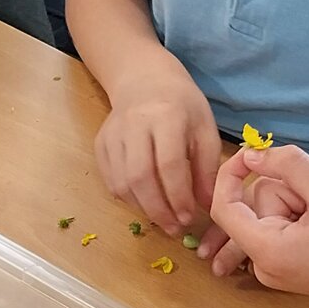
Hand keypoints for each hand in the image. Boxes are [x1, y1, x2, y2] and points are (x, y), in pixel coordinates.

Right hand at [92, 71, 220, 233]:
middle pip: (140, 176)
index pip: (169, 164)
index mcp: (166, 116)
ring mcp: (113, 134)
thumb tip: (207, 206)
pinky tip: (146, 204)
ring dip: (142, 208)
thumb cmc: (182, 105)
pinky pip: (111, 180)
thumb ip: (207, 167)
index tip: (189, 217)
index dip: (178, 196)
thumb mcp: (204, 128)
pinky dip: (128, 199)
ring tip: (162, 220)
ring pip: (122, 182)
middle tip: (174, 228)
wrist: (144, 79)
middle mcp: (134, 124)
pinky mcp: (101, 144)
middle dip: (158, 209)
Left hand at [206, 145, 308, 304]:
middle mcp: (265, 266)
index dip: (231, 173)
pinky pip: (283, 229)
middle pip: (255, 207)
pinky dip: (302, 217)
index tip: (254, 153)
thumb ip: (287, 165)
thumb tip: (250, 155)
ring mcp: (279, 270)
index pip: (223, 206)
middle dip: (288, 192)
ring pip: (272, 215)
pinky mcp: (293, 268)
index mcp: (266, 251)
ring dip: (299, 203)